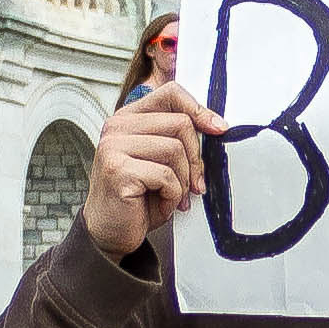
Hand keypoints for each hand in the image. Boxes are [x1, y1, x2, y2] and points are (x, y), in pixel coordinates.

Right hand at [80, 81, 212, 257]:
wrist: (109, 234)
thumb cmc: (138, 198)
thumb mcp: (161, 161)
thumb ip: (177, 138)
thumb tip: (217, 125)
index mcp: (128, 118)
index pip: (171, 93)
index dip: (199, 110)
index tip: (218, 128)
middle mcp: (116, 126)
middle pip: (180, 123)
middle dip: (195, 159)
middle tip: (195, 184)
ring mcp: (113, 147)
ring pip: (175, 150)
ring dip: (183, 181)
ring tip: (173, 196)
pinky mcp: (117, 170)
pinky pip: (165, 176)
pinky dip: (172, 196)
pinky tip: (162, 206)